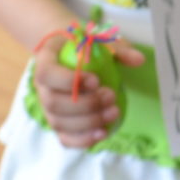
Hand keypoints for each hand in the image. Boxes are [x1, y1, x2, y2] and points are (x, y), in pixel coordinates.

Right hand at [31, 32, 144, 147]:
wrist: (68, 54)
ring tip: (114, 112)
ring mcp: (47, 108)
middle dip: (86, 105)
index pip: (47, 74)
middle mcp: (41, 88)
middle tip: (111, 96)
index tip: (96, 80)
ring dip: (89, 122)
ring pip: (60, 123)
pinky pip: (65, 138)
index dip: (69, 81)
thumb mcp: (100, 40)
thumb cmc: (84, 46)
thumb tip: (139, 60)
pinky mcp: (58, 124)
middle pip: (54, 103)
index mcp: (45, 61)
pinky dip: (83, 140)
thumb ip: (118, 49)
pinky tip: (103, 133)